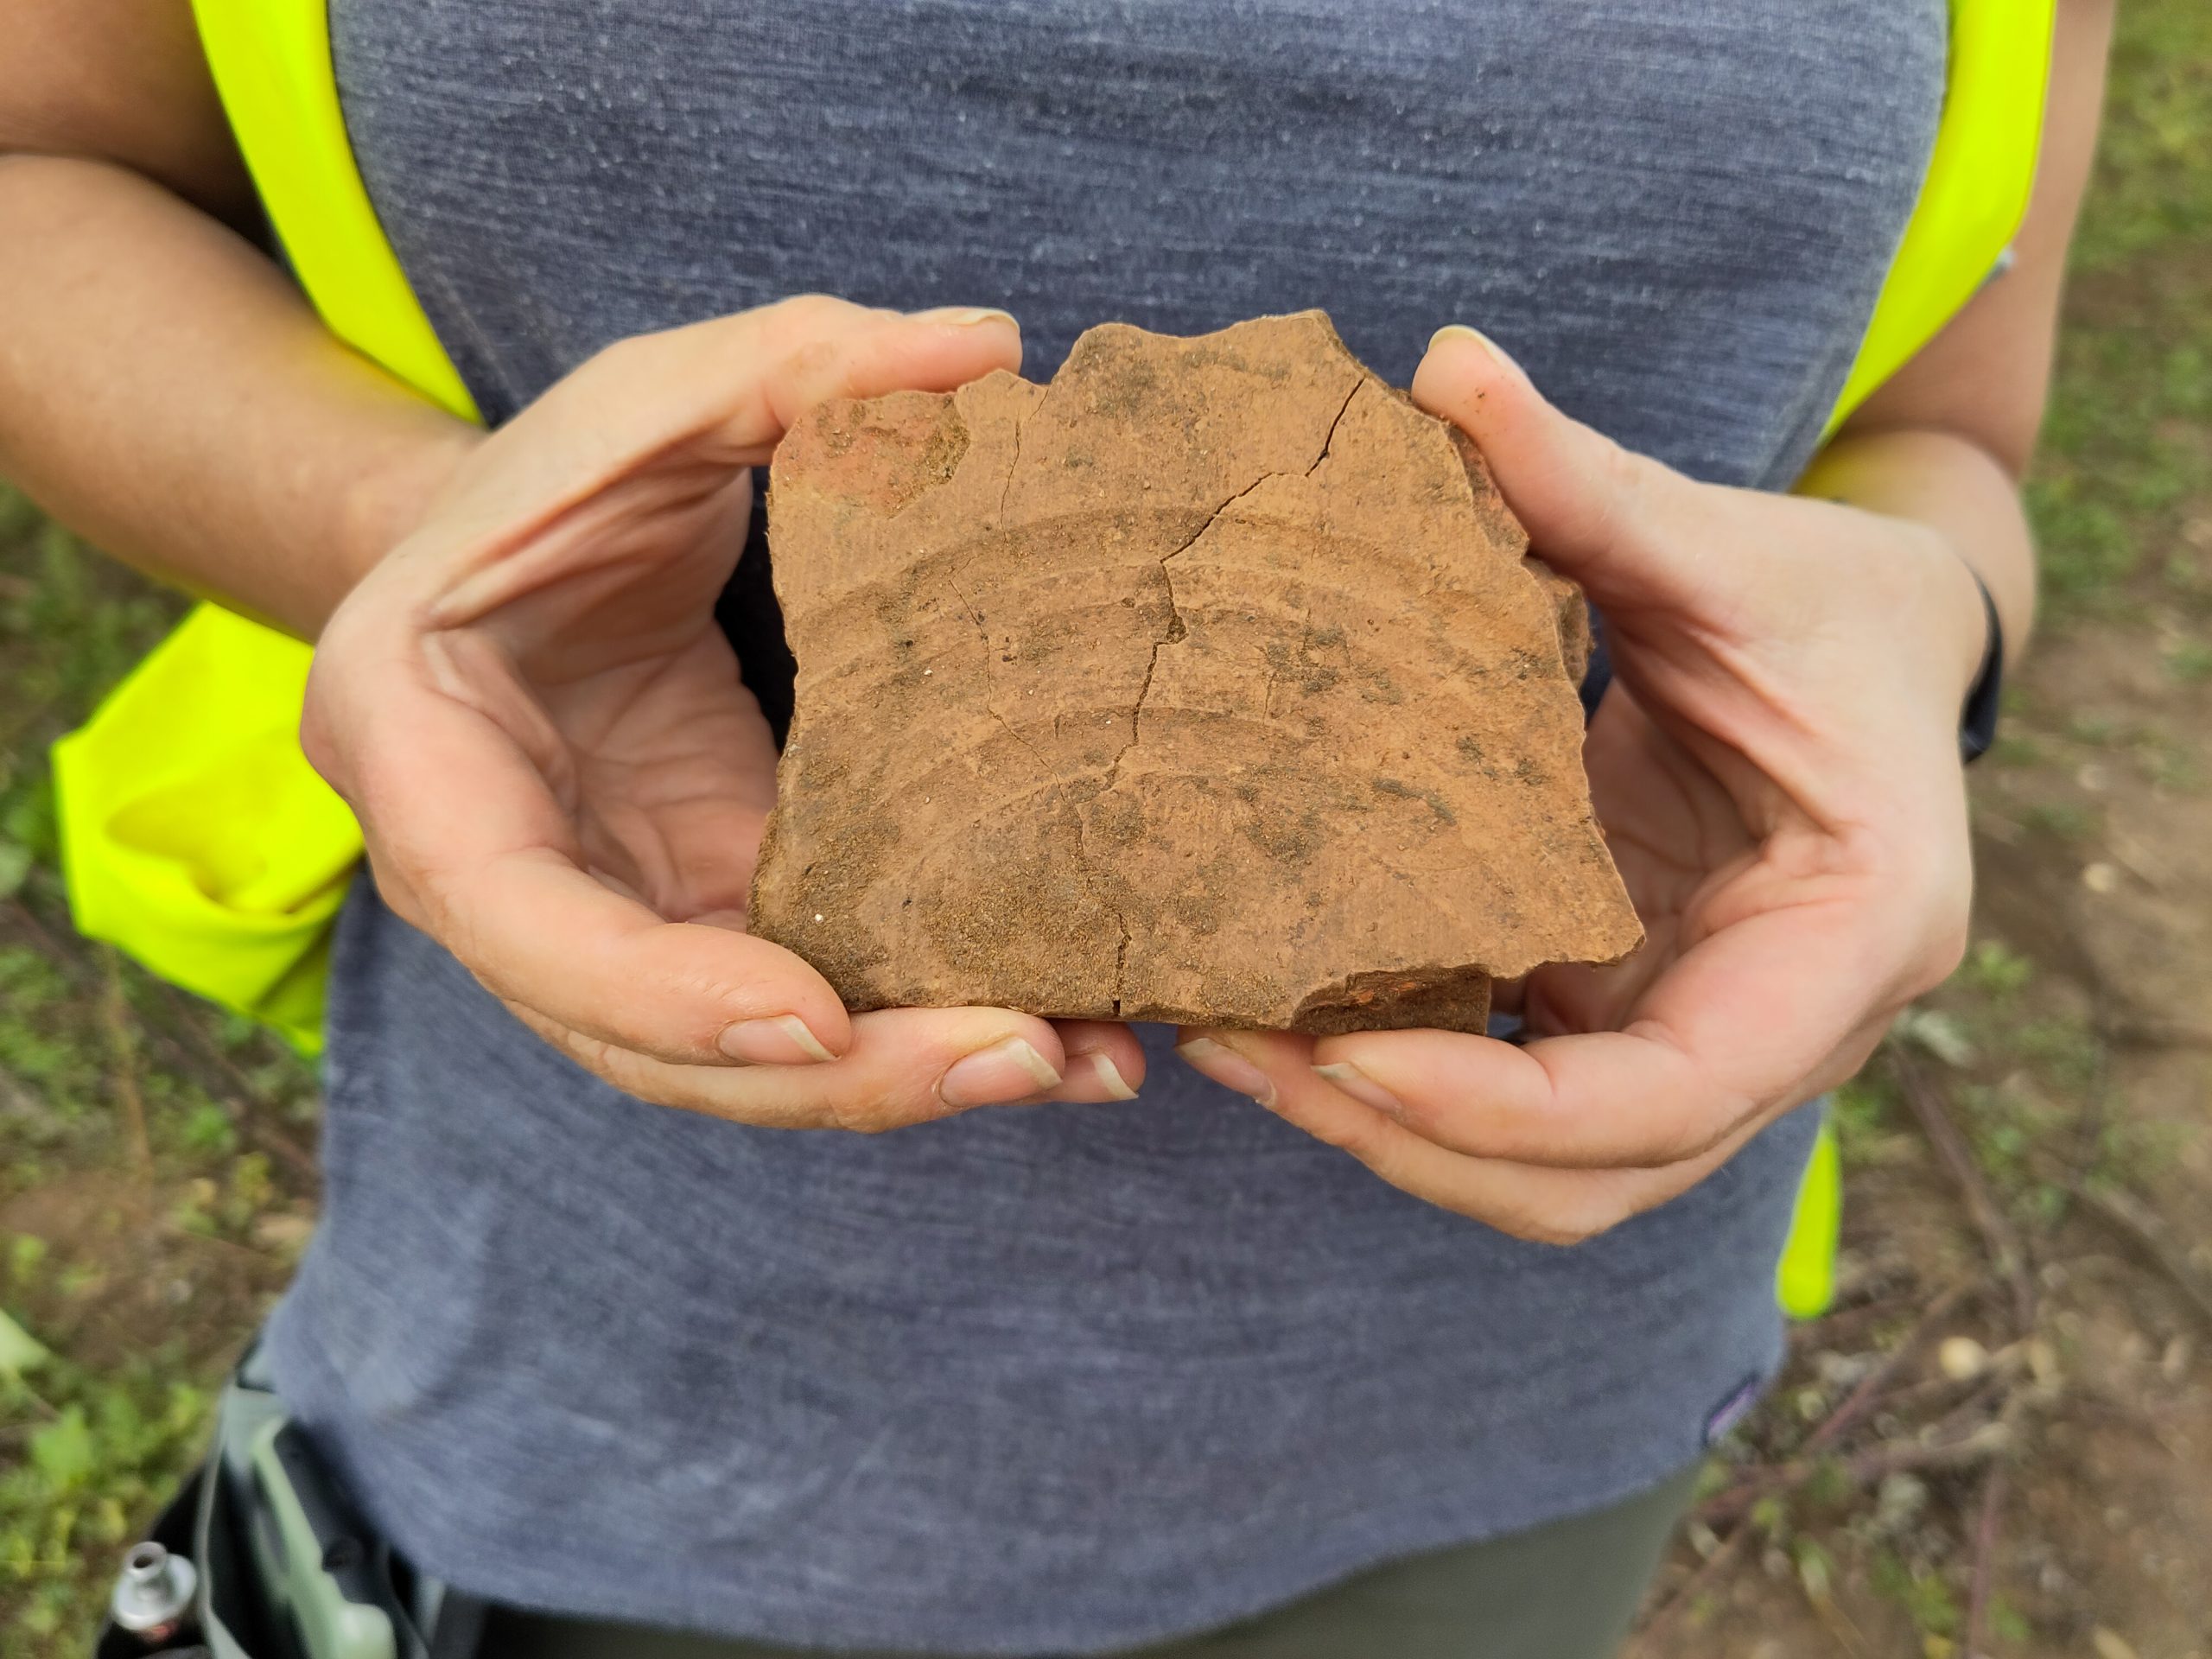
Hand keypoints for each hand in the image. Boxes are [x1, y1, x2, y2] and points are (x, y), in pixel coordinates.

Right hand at [304, 296, 1145, 1127]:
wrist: (534, 559)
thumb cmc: (559, 479)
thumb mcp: (649, 398)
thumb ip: (797, 361)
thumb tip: (988, 347)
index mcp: (424, 757)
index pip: (521, 921)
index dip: (660, 994)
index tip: (817, 1017)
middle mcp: (507, 889)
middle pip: (656, 1046)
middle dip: (838, 1076)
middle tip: (1025, 1053)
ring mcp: (615, 928)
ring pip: (744, 1064)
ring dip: (908, 1080)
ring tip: (1090, 1062)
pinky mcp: (710, 931)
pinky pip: (809, 1012)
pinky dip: (923, 1029)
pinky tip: (1068, 1029)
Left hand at [1177, 325, 1987, 1241]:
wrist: (1883, 645)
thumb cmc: (1827, 601)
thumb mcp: (1728, 547)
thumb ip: (1588, 482)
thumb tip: (1446, 365)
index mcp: (1851, 934)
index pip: (1676, 1096)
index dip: (1504, 1105)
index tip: (1342, 1058)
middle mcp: (1788, 1025)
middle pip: (1592, 1178)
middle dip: (1411, 1142)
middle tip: (1235, 1048)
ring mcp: (1707, 1036)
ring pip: (1548, 1171)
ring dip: (1390, 1133)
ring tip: (1225, 1037)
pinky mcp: (1635, 1012)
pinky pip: (1520, 1093)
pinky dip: (1408, 1076)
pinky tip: (1282, 1004)